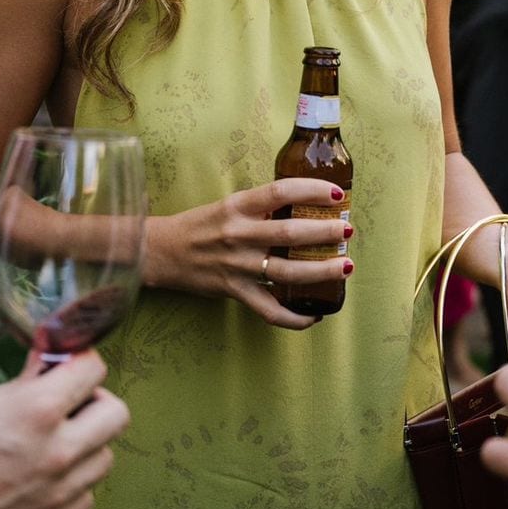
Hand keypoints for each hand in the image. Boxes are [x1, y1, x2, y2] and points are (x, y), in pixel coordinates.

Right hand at [0, 351, 129, 508]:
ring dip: (87, 446)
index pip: (94, 368)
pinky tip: (45, 479)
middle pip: (116, 414)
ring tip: (55, 443)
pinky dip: (73, 485)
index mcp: (38, 411)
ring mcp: (59, 491)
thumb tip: (46, 364)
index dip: (81, 361)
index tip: (69, 366)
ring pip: (105, 458)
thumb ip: (21, 385)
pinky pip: (85, 497)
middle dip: (96, 402)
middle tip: (69, 405)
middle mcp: (59, 451)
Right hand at [143, 178, 354, 330]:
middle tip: (347, 231)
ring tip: (345, 267)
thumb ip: (260, 207)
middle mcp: (238, 234)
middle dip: (325, 231)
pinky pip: (269, 310)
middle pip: (290, 233)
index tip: (336, 194)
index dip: (311, 190)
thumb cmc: (199, 225)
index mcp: (238, 207)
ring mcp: (237, 265)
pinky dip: (294, 318)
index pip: (280, 191)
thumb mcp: (228, 206)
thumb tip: (302, 204)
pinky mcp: (234, 291)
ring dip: (321, 271)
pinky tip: (314, 316)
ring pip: (287, 272)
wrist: (161, 251)